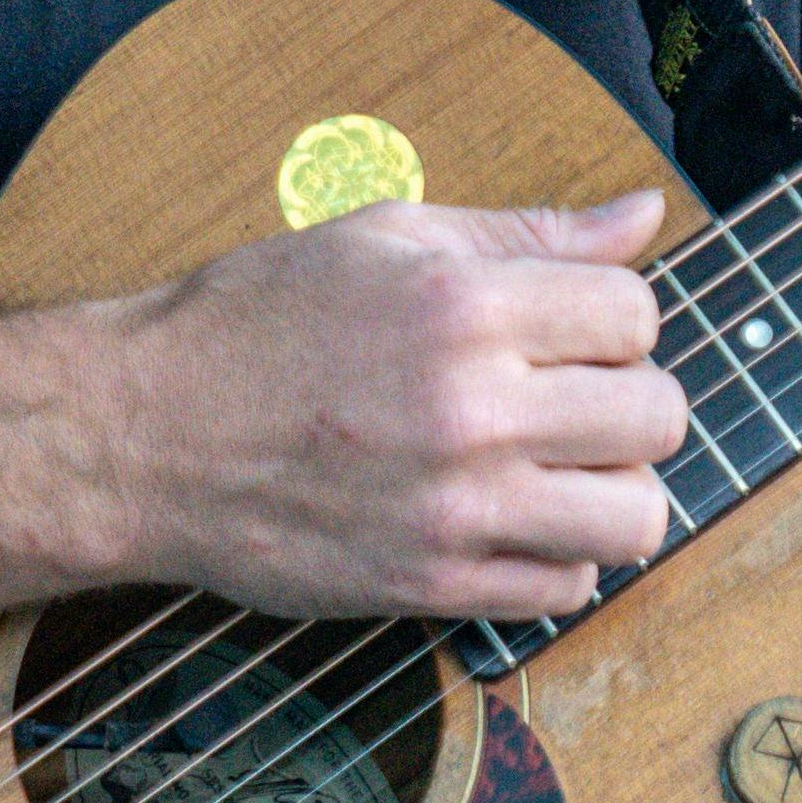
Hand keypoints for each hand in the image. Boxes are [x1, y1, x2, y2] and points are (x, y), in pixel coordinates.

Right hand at [88, 192, 689, 619]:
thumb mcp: (385, 237)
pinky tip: (518, 519)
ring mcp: (455, 508)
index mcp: (464, 304)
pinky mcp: (429, 586)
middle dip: (632, 398)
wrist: (144, 433)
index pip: (635, 313)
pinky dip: (563, 556)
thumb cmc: (255, 320)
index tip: (574, 330)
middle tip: (578, 398)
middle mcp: (472, 409)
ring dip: (617, 487)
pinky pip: (566, 587)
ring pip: (637, 517)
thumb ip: (525, 232)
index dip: (615, 318)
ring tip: (566, 467)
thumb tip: (643, 215)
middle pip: (657, 414)